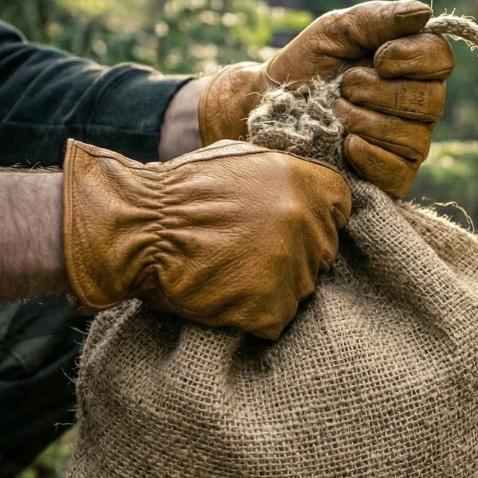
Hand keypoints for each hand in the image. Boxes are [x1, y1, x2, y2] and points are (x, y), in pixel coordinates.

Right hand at [62, 139, 351, 339]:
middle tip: (249, 252)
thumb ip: (284, 172)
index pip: (340, 208)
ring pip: (301, 288)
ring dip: (273, 286)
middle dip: (294, 255)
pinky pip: (276, 319)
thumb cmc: (180, 191)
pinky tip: (226, 295)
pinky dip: (254, 315)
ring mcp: (291, 268)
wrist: (137, 228)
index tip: (291, 225)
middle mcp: (306, 223)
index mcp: (305, 183)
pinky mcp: (271, 307)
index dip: (316, 218)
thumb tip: (309, 183)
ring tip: (232, 272)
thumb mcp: (240, 158)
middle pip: (322, 252)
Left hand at [198, 0, 454, 196]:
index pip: (442, 59)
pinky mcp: (393, 178)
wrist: (270, 108)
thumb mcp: (337, 30)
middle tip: (345, 86)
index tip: (378, 57)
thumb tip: (424, 12)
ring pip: (414, 137)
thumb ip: (379, 18)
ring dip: (367, 121)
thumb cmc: (308, 65)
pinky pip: (399, 170)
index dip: (414, 58)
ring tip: (336, 113)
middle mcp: (419, 106)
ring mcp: (409, 144)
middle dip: (382, 92)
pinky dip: (368, 154)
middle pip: (432, 100)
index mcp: (413, 66)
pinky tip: (344, 145)